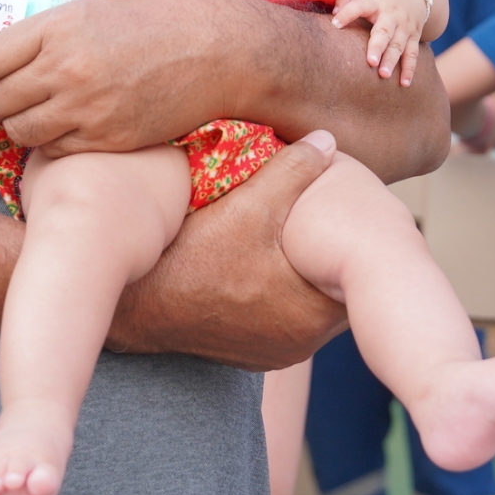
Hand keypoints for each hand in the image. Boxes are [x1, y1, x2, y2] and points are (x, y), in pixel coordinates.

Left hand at [0, 0, 255, 154]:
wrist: (214, 48)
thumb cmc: (150, 26)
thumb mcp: (89, 15)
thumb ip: (43, 39)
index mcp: (56, 27)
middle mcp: (63, 67)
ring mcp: (84, 106)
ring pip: (19, 133)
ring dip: (16, 130)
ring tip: (31, 119)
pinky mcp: (105, 138)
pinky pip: (55, 151)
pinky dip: (52, 145)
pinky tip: (65, 132)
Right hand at [107, 134, 345, 369]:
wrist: (135, 311)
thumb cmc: (192, 258)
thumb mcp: (246, 205)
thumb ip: (292, 171)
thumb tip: (327, 140)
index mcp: (311, 312)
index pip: (360, 279)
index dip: (357, 242)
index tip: (353, 216)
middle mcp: (301, 342)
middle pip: (336, 292)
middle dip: (331, 256)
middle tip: (327, 221)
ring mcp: (277, 352)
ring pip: (310, 305)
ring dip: (306, 274)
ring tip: (298, 238)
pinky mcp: (255, 354)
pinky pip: (285, 318)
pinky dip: (282, 292)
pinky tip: (267, 265)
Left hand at [332, 0, 427, 83]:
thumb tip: (333, 14)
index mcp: (376, 0)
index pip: (360, 5)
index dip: (347, 13)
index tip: (334, 24)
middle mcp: (392, 14)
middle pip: (384, 31)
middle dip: (378, 47)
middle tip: (371, 62)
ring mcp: (405, 26)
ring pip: (399, 45)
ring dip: (392, 61)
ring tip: (384, 75)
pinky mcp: (414, 36)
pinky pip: (413, 54)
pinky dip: (410, 69)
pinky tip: (404, 84)